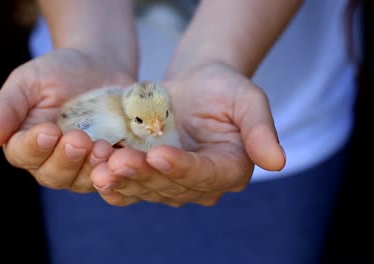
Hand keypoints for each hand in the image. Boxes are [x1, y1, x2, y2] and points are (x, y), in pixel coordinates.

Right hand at [0, 48, 133, 192]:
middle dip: (65, 159)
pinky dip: (115, 170)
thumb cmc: (58, 71)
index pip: (23, 154)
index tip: (47, 131)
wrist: (100, 64)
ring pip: (82, 180)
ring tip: (101, 146)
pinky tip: (120, 156)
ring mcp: (83, 164)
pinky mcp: (110, 162)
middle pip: (52, 175)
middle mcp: (52, 159)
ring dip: (90, 167)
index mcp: (26, 142)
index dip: (34, 147)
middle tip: (78, 138)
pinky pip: (112, 175)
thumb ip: (7, 108)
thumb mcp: (28, 82)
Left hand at [90, 63, 285, 205]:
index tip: (159, 154)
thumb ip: (261, 130)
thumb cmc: (223, 88)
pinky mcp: (148, 176)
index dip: (182, 168)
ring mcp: (172, 183)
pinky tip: (95, 172)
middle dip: (144, 175)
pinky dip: (113, 180)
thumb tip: (278, 161)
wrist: (195, 85)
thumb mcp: (247, 100)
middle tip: (118, 162)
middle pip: (171, 186)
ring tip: (100, 169)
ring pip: (146, 188)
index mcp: (229, 169)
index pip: (206, 175)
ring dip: (123, 181)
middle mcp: (201, 184)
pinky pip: (129, 184)